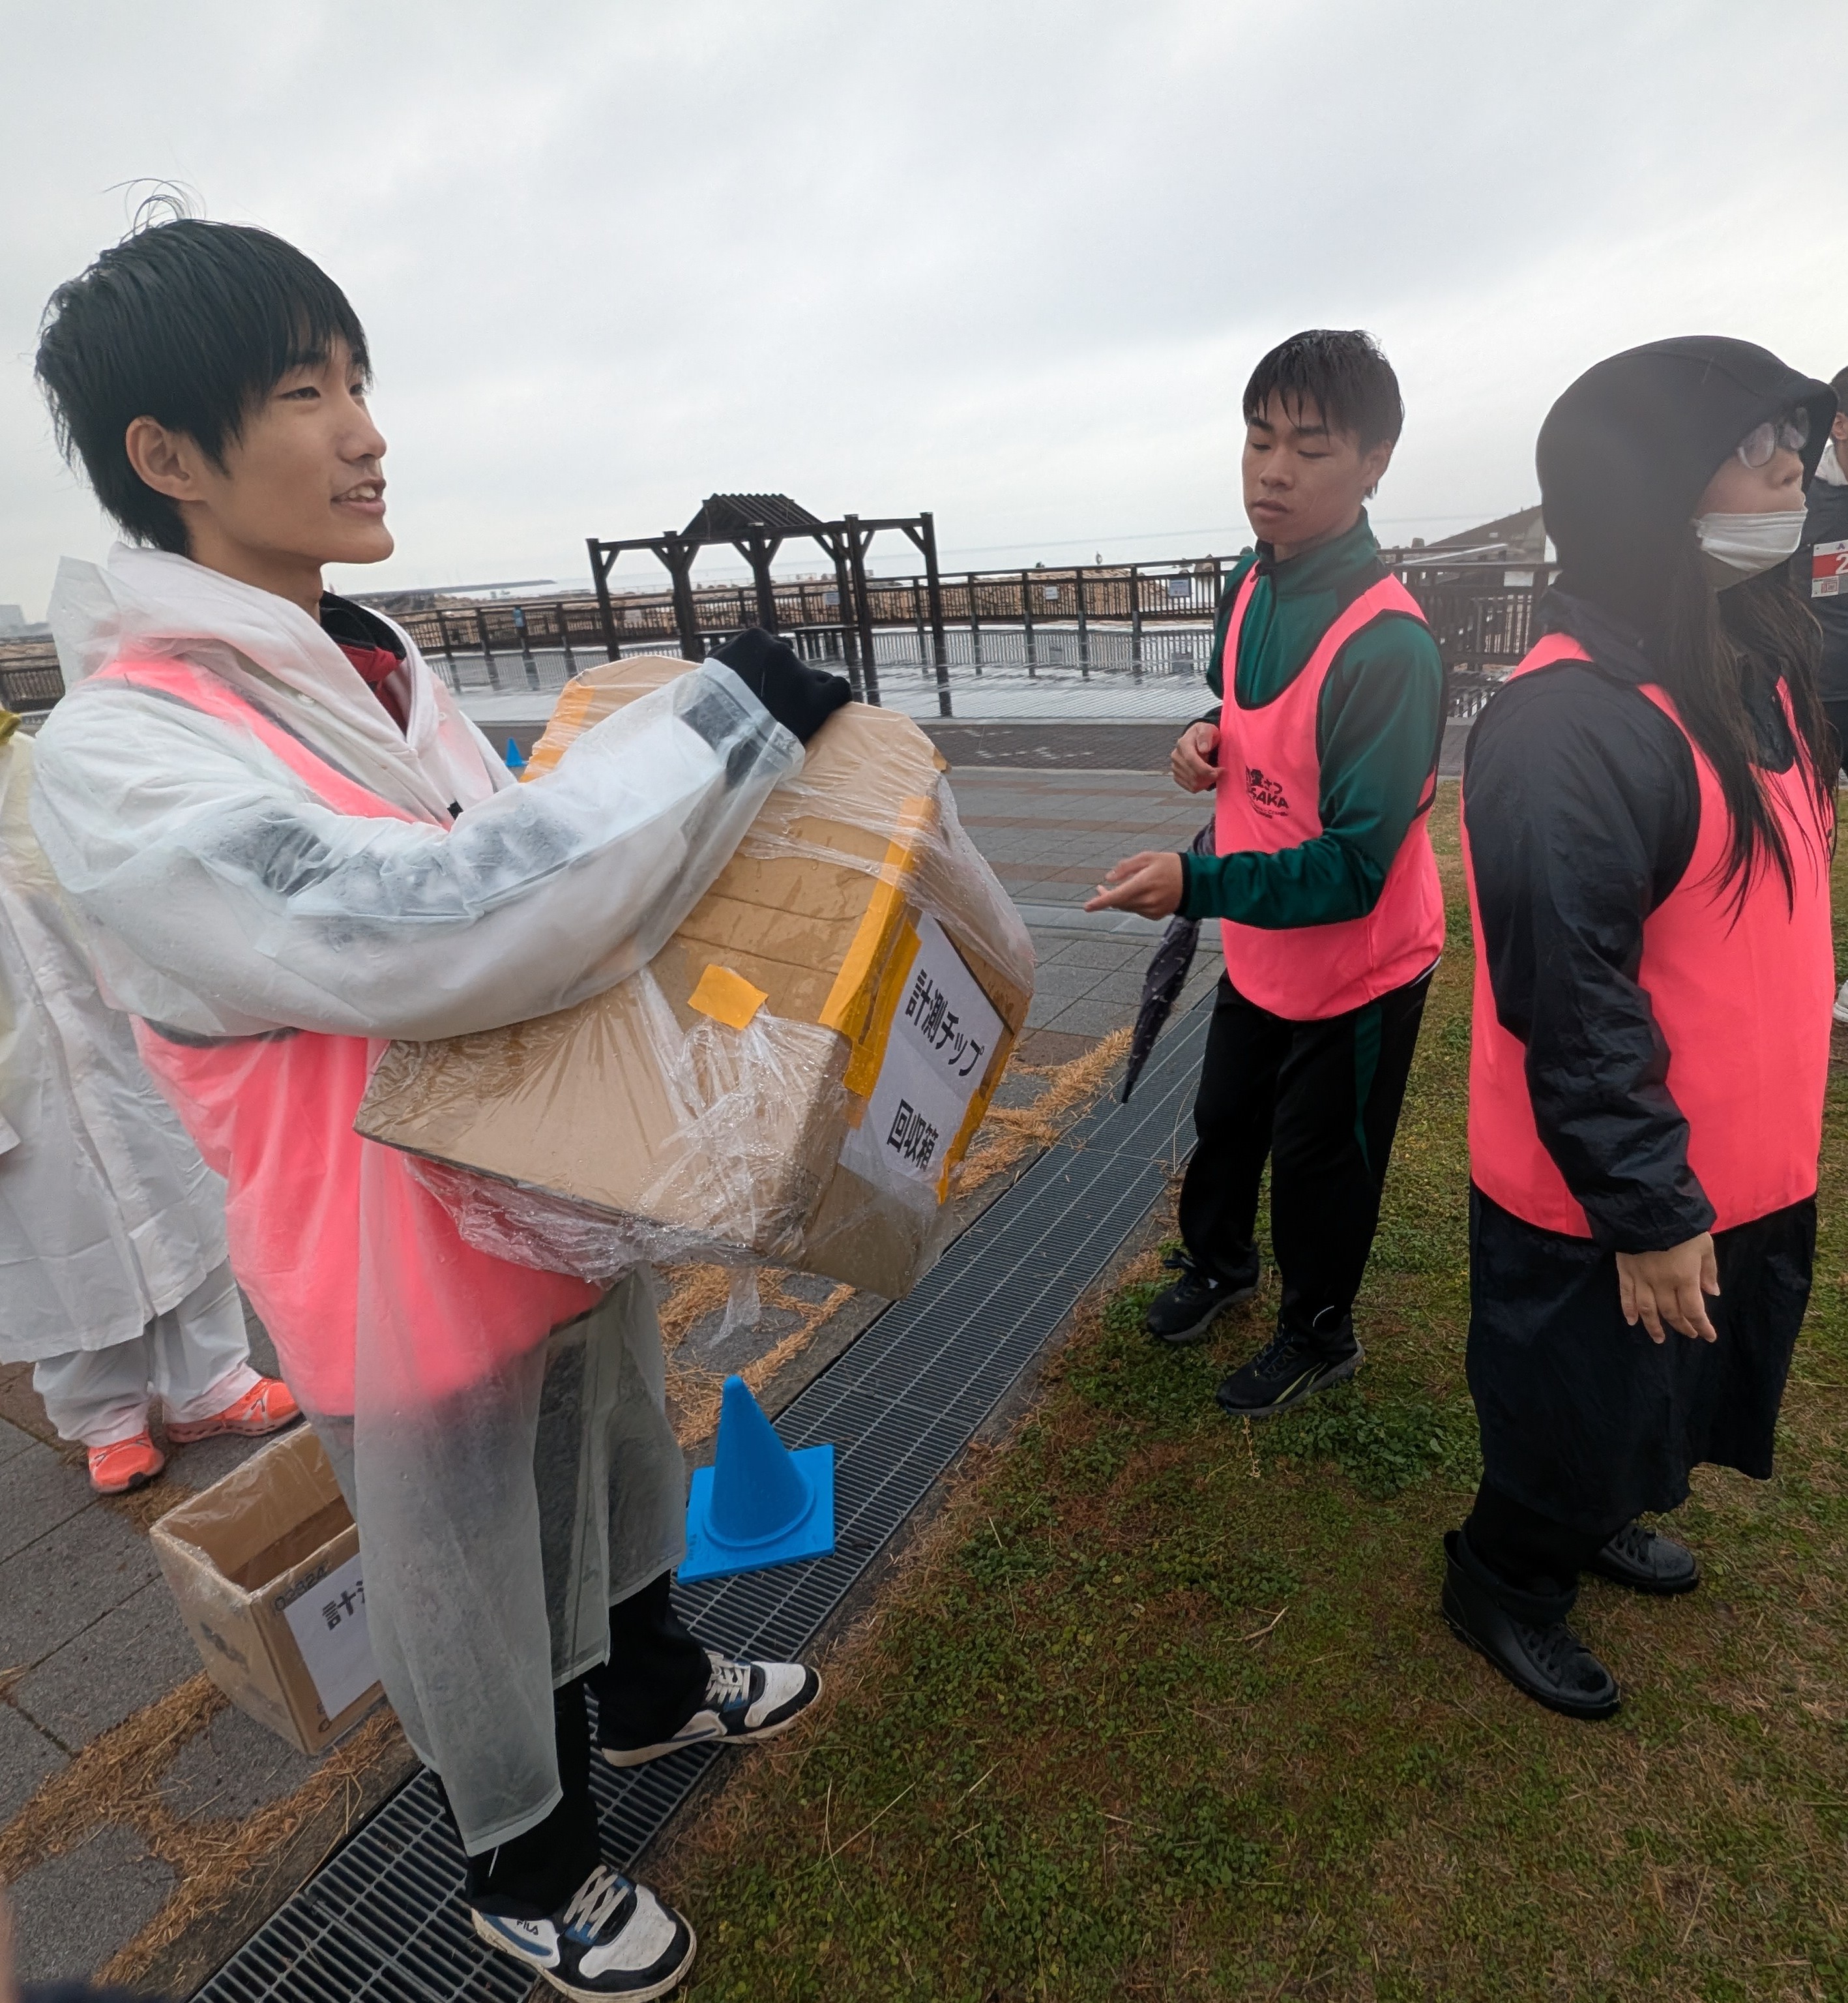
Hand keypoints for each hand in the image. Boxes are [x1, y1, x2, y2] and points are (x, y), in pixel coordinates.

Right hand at [713, 628, 850, 744]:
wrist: (718, 740)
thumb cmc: (705, 710)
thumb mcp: (709, 675)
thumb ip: (727, 664)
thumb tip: (733, 665)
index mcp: (753, 640)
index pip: (771, 648)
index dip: (770, 671)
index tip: (763, 690)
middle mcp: (779, 652)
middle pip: (792, 665)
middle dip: (787, 684)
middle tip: (776, 710)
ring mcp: (800, 675)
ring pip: (815, 678)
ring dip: (807, 695)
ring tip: (796, 717)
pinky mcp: (816, 702)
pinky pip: (839, 689)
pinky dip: (836, 696)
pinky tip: (832, 705)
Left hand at [1085, 850, 1183, 918]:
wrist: (1195, 882)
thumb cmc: (1170, 865)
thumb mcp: (1148, 857)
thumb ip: (1126, 867)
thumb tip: (1108, 878)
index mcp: (1144, 883)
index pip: (1117, 896)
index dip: (1100, 902)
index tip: (1087, 907)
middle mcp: (1147, 900)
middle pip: (1119, 903)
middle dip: (1107, 897)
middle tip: (1100, 888)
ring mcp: (1152, 910)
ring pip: (1127, 907)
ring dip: (1119, 900)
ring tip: (1117, 889)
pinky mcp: (1156, 915)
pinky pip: (1137, 910)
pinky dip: (1132, 903)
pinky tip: (1138, 894)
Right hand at [1172, 721, 1219, 793]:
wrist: (1198, 739)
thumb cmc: (1206, 734)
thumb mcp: (1208, 729)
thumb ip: (1206, 736)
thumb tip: (1203, 749)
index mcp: (1183, 744)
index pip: (1191, 760)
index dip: (1205, 769)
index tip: (1219, 771)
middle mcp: (1176, 756)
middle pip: (1193, 775)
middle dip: (1210, 777)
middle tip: (1221, 771)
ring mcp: (1175, 768)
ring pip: (1193, 784)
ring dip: (1207, 782)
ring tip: (1215, 773)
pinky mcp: (1177, 776)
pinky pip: (1191, 788)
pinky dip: (1202, 786)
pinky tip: (1208, 778)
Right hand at [1615, 1233, 1719, 1343]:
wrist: (1647, 1208)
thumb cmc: (1681, 1225)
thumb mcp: (1704, 1244)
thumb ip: (1708, 1270)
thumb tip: (1712, 1292)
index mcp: (1684, 1277)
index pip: (1694, 1310)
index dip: (1702, 1326)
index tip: (1709, 1337)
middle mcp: (1662, 1284)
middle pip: (1671, 1312)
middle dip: (1682, 1326)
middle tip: (1689, 1334)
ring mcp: (1641, 1279)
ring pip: (1647, 1309)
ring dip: (1654, 1326)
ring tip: (1659, 1338)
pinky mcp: (1625, 1271)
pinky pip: (1626, 1295)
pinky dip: (1628, 1309)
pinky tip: (1632, 1321)